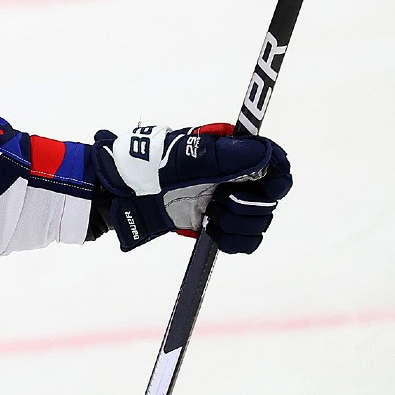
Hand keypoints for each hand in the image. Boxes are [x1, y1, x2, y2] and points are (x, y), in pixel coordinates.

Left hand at [92, 123, 291, 253]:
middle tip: (218, 203)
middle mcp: (232, 176)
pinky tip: (211, 232)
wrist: (117, 195)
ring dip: (238, 225)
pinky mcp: (216, 226)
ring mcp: (225, 202)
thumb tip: (264, 155)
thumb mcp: (181, 156)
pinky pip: (246, 242)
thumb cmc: (143, 165)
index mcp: (229, 152)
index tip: (268, 189)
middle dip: (249, 206)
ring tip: (208, 217)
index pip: (275, 162)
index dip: (277, 177)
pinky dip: (234, 241)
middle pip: (271, 198)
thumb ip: (223, 156)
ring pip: (260, 222)